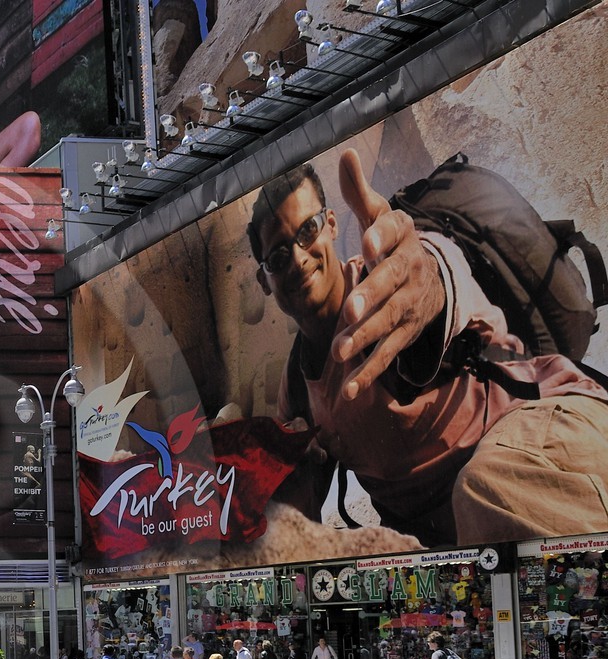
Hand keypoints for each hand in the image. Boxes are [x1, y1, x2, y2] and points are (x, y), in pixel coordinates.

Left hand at [330, 148, 445, 399]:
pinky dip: (368, 373)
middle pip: (390, 283)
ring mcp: (408, 305)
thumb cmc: (393, 244)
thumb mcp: (380, 216)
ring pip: (388, 321)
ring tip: (340, 350)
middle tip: (350, 308)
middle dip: (371, 296)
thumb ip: (359, 192)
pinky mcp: (403, 333)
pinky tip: (348, 390)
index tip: (364, 243)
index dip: (380, 238)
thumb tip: (346, 154)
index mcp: (402, 238)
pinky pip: (386, 354)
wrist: (433, 279)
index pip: (394, 233)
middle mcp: (408, 271)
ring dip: (365, 337)